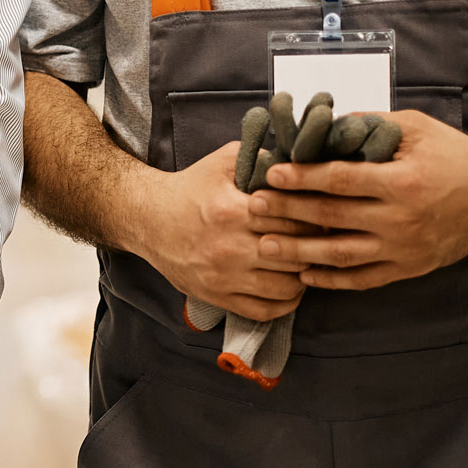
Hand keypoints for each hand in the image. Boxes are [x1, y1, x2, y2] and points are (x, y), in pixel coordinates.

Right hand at [130, 141, 322, 319]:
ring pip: (285, 288)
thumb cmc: (190, 189)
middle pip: (294, 256)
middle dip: (312, 248)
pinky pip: (265, 311)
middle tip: (319, 240)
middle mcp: (228, 248)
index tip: (318, 216)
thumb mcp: (221, 163)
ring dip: (302, 277)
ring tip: (304, 263)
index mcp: (232, 211)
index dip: (313, 219)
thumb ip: (259, 156)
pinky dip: (286, 303)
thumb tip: (298, 159)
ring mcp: (223, 277)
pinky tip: (289, 287)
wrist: (148, 219)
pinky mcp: (218, 297)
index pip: (293, 221)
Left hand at [250, 108, 467, 289]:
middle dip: (288, 212)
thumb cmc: (455, 154)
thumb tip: (324, 125)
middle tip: (254, 207)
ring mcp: (403, 248)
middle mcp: (400, 219)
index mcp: (400, 181)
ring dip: (300, 252)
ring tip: (266, 246)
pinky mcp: (409, 268)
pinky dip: (333, 280)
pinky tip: (305, 275)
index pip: (339, 180)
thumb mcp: (416, 127)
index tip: (271, 174)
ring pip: (342, 254)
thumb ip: (370, 125)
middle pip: (332, 217)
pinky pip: (364, 279)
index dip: (302, 178)